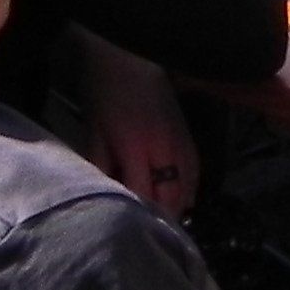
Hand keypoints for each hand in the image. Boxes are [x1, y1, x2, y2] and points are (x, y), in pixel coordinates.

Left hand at [77, 43, 200, 217]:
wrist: (127, 54)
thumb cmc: (103, 91)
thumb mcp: (93, 130)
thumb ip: (101, 165)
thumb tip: (106, 195)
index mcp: (135, 147)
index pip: (143, 194)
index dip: (140, 216)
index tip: (133, 231)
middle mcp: (164, 147)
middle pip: (171, 196)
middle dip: (163, 218)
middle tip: (152, 234)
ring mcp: (181, 139)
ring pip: (188, 186)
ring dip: (179, 206)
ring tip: (167, 222)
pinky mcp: (189, 133)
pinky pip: (196, 170)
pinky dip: (190, 188)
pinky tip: (182, 199)